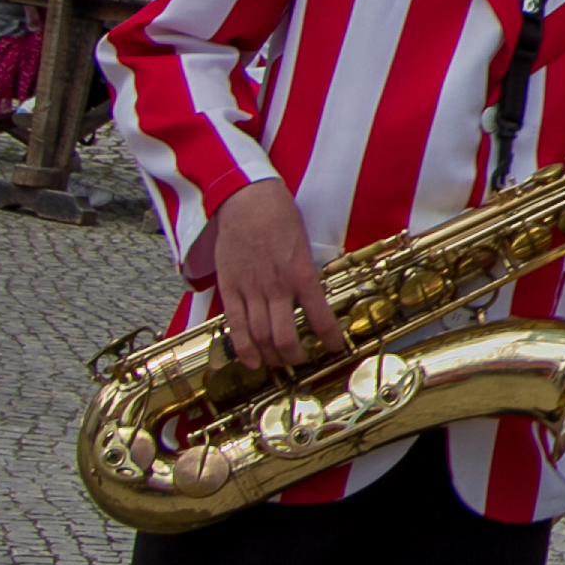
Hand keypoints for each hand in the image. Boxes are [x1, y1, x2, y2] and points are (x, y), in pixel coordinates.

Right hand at [210, 180, 348, 370]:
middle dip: (295, 355)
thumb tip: (314, 295)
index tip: (335, 348)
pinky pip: (235, 325)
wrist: (246, 201)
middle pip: (285, 337)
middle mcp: (277, 287)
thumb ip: (307, 272)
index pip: (319, 316)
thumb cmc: (279, 216)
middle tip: (302, 360)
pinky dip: (243, 348)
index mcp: (301, 275)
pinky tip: (252, 362)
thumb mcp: (304, 244)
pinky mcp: (229, 289)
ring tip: (279, 364)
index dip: (329, 338)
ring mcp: (250, 290)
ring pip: (260, 336)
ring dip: (271, 356)